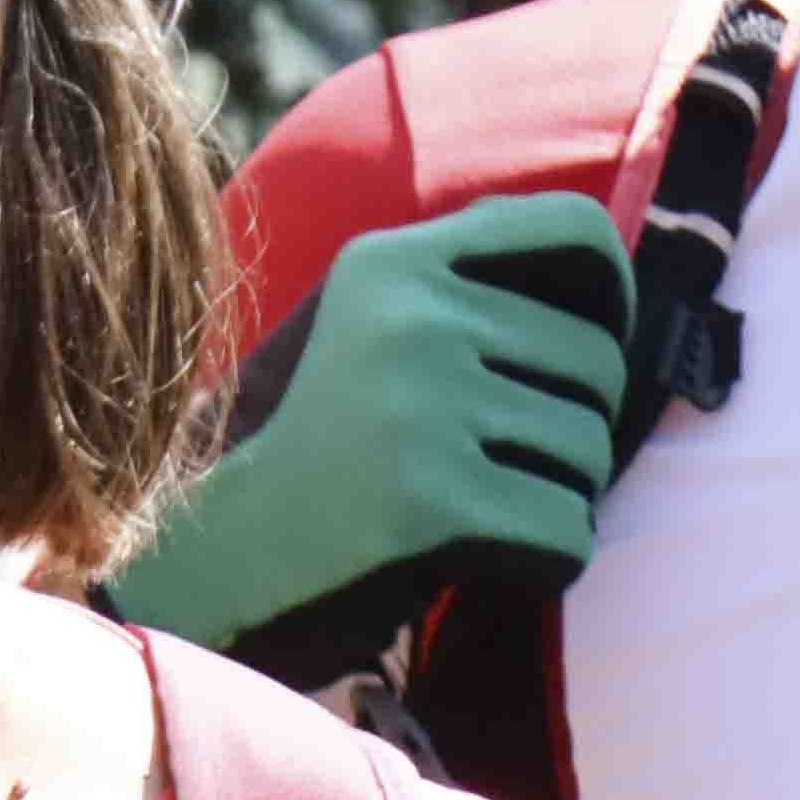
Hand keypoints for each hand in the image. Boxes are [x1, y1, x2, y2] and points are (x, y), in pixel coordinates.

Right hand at [117, 193, 633, 663]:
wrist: (186, 562)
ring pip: (589, 455)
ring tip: (473, 518)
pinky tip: (479, 567)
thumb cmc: (288, 457)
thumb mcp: (348, 336)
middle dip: (571, 432)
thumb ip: (452, 293)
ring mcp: (423, 408)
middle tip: (499, 471)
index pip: (571, 231)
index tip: (588, 346)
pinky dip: (542, 564)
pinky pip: (565, 535)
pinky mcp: (434, 501)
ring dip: (553, 500)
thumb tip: (602, 286)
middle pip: (597, 365)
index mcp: (389, 264)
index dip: (612, 294)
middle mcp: (412, 319)